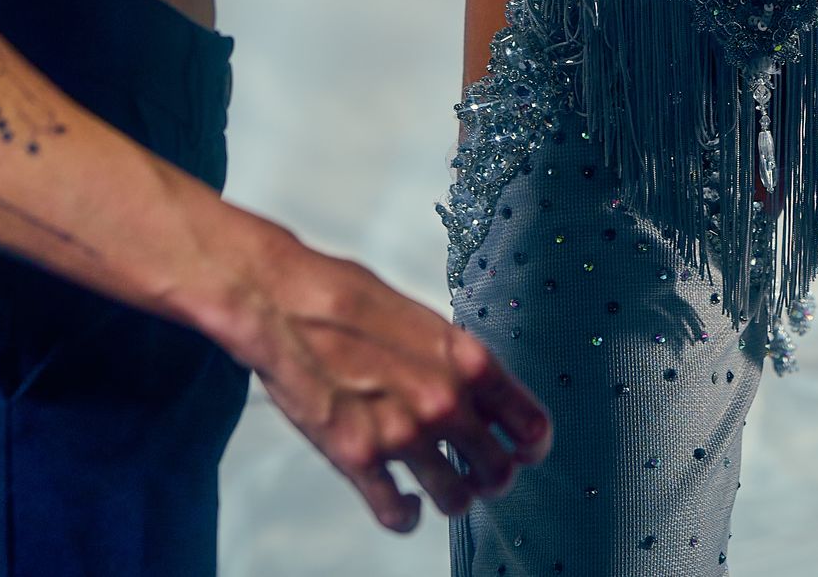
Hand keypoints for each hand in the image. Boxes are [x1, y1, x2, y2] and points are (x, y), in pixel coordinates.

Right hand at [209, 217, 550, 532]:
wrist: (285, 304)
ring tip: (440, 485)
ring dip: (451, 497)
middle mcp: (443, 402)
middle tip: (478, 471)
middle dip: (492, 476)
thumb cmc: (352, 301)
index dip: (532, 446)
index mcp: (467, 360)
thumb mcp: (425, 320)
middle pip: (497, 472)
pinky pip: (399, 517)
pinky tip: (404, 501)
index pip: (530, 425)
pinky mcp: (357, 459)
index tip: (524, 451)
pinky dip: (407, 516)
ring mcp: (401, 435)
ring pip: (455, 501)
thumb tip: (481, 394)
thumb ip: (457, 363)